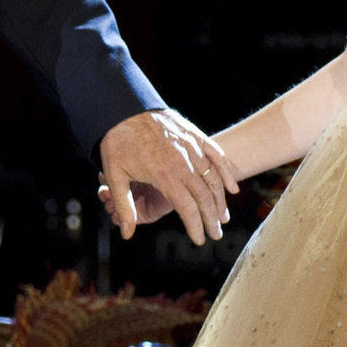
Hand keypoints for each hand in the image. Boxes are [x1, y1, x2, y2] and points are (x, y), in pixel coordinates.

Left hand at [95, 108, 238, 242]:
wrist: (123, 107)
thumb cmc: (118, 142)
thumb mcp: (114, 175)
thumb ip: (124, 205)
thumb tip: (127, 234)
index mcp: (164, 174)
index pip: (187, 207)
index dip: (195, 226)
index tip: (199, 240)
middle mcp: (182, 162)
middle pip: (204, 196)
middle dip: (212, 219)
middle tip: (216, 234)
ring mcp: (191, 147)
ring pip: (214, 178)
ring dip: (221, 200)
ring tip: (223, 217)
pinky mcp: (195, 136)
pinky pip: (217, 155)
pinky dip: (227, 173)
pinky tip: (232, 188)